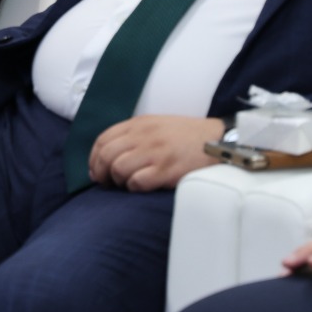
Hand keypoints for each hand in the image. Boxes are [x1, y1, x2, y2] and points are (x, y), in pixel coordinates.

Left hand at [86, 115, 222, 191]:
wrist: (218, 140)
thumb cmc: (187, 136)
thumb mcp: (157, 125)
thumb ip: (134, 135)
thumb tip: (110, 155)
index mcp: (139, 123)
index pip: (103, 139)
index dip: (93, 158)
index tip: (95, 171)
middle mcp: (143, 135)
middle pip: (106, 155)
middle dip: (100, 172)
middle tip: (107, 183)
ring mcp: (154, 152)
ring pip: (118, 168)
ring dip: (118, 180)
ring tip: (127, 184)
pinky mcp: (166, 170)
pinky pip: (137, 182)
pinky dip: (134, 187)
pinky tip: (143, 186)